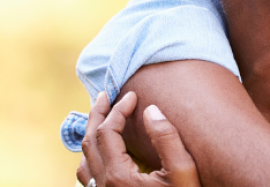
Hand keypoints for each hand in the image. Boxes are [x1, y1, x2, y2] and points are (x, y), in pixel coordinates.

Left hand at [77, 91, 200, 186]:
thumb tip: (150, 109)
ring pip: (84, 160)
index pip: (107, 132)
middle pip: (89, 142)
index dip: (118, 109)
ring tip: (102, 117)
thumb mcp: (183, 172)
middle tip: (105, 94)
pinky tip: (104, 150)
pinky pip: (89, 176)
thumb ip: (167, 138)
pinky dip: (92, 156)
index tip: (133, 95)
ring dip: (92, 134)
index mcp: (118, 177)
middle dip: (97, 114)